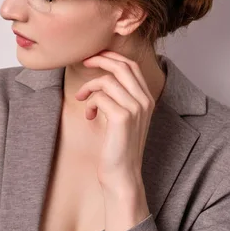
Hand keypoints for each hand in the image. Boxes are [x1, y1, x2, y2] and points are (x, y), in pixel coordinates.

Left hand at [74, 50, 154, 230]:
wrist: (122, 173)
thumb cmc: (117, 145)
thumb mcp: (121, 116)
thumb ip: (118, 96)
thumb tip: (102, 76)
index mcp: (147, 98)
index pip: (132, 65)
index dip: (112, 56)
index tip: (94, 56)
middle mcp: (145, 101)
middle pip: (122, 66)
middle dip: (100, 60)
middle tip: (83, 62)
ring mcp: (135, 108)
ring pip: (107, 81)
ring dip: (89, 87)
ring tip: (82, 99)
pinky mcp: (122, 117)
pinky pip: (99, 97)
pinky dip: (89, 103)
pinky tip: (89, 116)